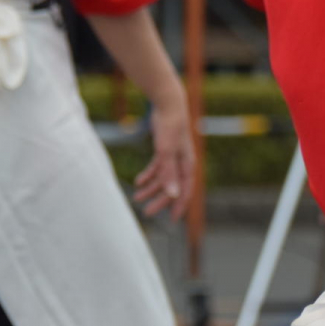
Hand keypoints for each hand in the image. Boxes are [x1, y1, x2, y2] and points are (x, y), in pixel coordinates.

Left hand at [133, 102, 195, 220]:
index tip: (173, 220)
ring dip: (151, 188)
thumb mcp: (167, 153)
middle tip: (147, 213)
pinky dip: (148, 174)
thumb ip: (169, 174)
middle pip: (172, 186)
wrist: (168, 105)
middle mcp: (182, 162)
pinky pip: (157, 167)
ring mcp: (173, 156)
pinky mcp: (165, 149)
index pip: (185, 190)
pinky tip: (138, 181)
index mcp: (187, 165)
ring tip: (137, 198)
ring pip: (163, 178)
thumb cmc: (171, 127)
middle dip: (160, 200)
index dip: (179, 206)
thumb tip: (173, 195)